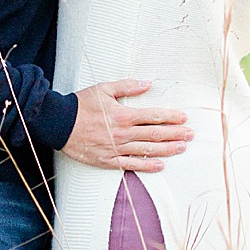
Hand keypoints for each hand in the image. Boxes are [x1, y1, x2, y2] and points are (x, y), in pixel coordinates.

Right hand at [62, 79, 193, 172]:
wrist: (58, 123)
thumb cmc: (80, 104)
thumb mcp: (104, 89)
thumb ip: (127, 87)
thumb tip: (147, 84)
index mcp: (123, 114)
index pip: (153, 116)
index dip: (171, 117)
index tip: (184, 118)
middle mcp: (123, 133)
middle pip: (155, 134)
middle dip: (175, 134)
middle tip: (190, 135)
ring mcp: (116, 148)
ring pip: (147, 150)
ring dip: (167, 149)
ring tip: (181, 148)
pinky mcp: (108, 160)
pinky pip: (131, 164)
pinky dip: (147, 166)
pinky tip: (160, 165)